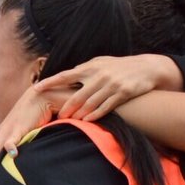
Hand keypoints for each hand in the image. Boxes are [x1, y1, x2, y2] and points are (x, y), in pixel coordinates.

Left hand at [0, 84, 61, 184]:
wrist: (38, 98)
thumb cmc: (32, 118)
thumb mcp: (23, 137)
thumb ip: (20, 149)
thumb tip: (19, 166)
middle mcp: (0, 136)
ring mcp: (7, 131)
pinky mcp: (18, 126)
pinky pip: (13, 138)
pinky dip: (11, 146)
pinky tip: (11, 154)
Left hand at [37, 55, 171, 121]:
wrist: (148, 68)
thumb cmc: (120, 66)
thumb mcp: (101, 62)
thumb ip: (85, 69)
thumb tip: (67, 75)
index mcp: (91, 67)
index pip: (66, 75)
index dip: (50, 82)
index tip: (36, 88)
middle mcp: (100, 75)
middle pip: (77, 95)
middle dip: (66, 107)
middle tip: (57, 116)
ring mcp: (111, 84)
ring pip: (90, 103)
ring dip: (79, 114)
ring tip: (70, 121)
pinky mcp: (123, 93)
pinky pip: (105, 107)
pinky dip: (95, 115)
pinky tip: (86, 121)